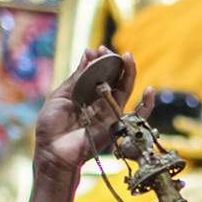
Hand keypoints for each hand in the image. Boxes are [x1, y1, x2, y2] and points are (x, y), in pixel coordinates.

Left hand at [35, 49, 151, 184]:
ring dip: (129, 72)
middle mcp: (99, 101)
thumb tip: (88, 54)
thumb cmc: (51, 126)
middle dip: (112, 62)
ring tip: (128, 57)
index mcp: (85, 93)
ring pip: (125, 89)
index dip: (98, 60)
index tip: (94, 50)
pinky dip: (147, 106)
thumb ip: (77, 77)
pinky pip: (136, 115)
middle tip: (107, 50)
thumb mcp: (61, 95)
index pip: (97, 72)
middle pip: (113, 77)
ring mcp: (109, 112)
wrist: (53, 152)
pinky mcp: (116, 124)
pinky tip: (150, 91)